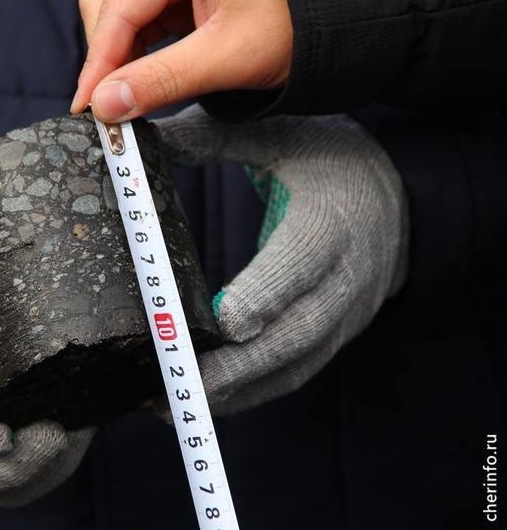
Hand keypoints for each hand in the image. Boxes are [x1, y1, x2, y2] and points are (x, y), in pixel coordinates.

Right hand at [72, 0, 292, 121]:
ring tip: (125, 95)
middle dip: (104, 55)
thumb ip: (164, 80)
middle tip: (106, 104)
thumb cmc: (290, 31)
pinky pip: (138, 23)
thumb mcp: (227, 58)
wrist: (325, 31)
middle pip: (109, 5)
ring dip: (115, 58)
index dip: (99, 60)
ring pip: (118, 15)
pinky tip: (138, 80)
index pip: (120, 9)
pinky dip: (132, 55)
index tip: (86, 105)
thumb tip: (108, 105)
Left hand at [153, 106, 408, 414]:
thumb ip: (214, 138)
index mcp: (329, 222)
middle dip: (233, 367)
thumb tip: (145, 136)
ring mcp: (344, 314)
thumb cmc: (328, 160)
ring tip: (170, 407)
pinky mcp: (335, 335)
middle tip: (174, 385)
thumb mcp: (279, 135)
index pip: (296, 265)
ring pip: (290, 366)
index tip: (219, 324)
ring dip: (233, 392)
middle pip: (292, 334)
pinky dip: (250, 392)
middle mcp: (344, 278)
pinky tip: (206, 400)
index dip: (261, 297)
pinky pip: (294, 373)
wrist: (396, 198)